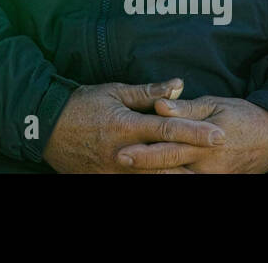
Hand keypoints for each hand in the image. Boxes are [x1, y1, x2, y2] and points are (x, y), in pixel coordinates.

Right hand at [41, 78, 225, 172]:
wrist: (45, 127)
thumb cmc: (81, 104)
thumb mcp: (113, 91)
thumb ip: (147, 92)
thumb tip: (178, 85)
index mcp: (126, 125)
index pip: (168, 128)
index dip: (196, 132)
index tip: (219, 135)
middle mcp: (124, 151)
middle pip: (168, 159)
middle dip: (197, 158)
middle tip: (222, 156)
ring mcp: (116, 170)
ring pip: (156, 178)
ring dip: (180, 176)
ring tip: (204, 173)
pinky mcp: (107, 180)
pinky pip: (137, 183)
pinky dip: (157, 181)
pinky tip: (172, 178)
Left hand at [115, 95, 267, 173]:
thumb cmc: (242, 116)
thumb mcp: (215, 105)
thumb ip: (185, 108)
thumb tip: (159, 105)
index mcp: (204, 140)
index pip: (169, 146)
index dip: (144, 150)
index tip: (122, 148)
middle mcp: (207, 163)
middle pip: (168, 167)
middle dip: (143, 165)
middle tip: (119, 159)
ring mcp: (213, 176)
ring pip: (178, 179)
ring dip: (155, 176)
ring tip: (129, 171)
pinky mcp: (217, 181)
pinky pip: (190, 182)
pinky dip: (173, 178)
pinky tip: (156, 175)